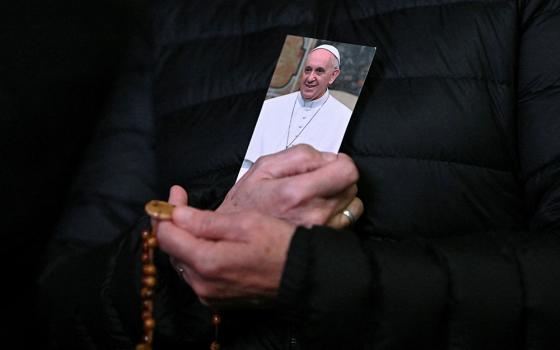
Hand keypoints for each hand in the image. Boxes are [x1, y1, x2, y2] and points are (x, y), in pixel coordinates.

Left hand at [158, 189, 294, 304]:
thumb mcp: (245, 223)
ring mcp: (209, 294)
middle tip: (182, 201)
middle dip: (174, 224)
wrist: (302, 275)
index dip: (167, 212)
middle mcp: (202, 284)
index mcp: (207, 263)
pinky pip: (196, 273)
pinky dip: (196, 254)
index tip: (176, 193)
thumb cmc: (280, 246)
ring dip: (184, 238)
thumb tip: (177, 215)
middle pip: (173, 249)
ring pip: (184, 261)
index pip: (167, 236)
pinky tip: (207, 239)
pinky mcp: (217, 297)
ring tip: (194, 217)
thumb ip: (206, 221)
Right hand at [220, 144, 361, 227]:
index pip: (346, 171)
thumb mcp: (263, 168)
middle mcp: (314, 213)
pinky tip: (318, 211)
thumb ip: (299, 155)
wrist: (239, 242)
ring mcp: (321, 229)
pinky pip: (347, 220)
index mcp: (297, 192)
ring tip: (317, 197)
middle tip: (316, 181)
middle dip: (337, 178)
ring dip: (339, 196)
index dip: (340, 162)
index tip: (329, 164)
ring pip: (353, 203)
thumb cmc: (247, 206)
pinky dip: (337, 213)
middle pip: (352, 185)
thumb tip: (326, 156)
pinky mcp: (325, 240)